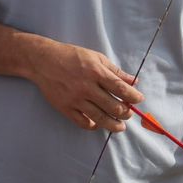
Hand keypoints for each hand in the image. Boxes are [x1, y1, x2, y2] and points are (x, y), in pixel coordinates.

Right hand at [24, 37, 141, 131]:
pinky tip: (99, 123)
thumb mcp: (96, 58)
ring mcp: (75, 99)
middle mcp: (87, 87)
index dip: (133, 96)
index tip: (139, 100)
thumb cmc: (72, 56)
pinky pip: (82, 122)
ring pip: (100, 118)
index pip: (121, 88)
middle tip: (129, 113)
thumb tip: (134, 81)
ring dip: (114, 124)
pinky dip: (93, 126)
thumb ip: (115, 71)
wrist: (43, 61)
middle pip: (113, 106)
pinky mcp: (65, 108)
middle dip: (125, 112)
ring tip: (120, 126)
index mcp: (96, 72)